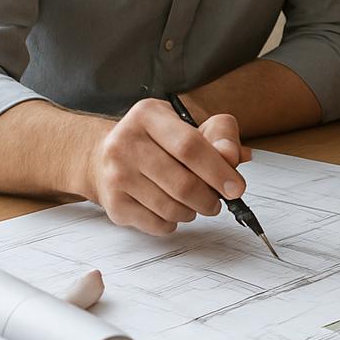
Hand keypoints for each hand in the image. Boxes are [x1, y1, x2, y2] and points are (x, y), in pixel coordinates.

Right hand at [83, 99, 249, 235]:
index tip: (237, 188)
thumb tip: (235, 156)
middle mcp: (125, 143)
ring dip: (193, 211)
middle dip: (209, 198)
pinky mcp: (113, 203)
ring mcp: (116, 175)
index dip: (218, 170)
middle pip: (182, 183)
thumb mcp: (187, 124)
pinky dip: (174, 222)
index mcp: (148, 115)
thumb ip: (219, 135)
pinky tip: (173, 210)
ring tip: (196, 203)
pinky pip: (156, 223)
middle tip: (218, 201)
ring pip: (170, 207)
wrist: (102, 157)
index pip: (190, 146)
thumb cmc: (156, 140)